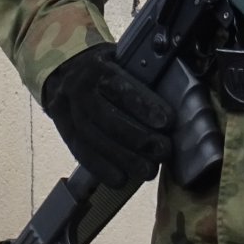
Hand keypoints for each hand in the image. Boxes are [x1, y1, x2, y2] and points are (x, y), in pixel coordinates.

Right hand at [43, 42, 173, 187]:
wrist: (68, 74)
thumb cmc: (110, 72)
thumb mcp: (125, 63)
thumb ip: (146, 79)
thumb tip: (179, 99)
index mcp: (95, 67)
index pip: (117, 85)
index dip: (141, 104)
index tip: (166, 122)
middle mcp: (76, 87)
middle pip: (103, 115)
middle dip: (136, 137)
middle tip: (163, 151)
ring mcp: (65, 109)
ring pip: (90, 136)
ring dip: (121, 157)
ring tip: (148, 170)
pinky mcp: (63, 130)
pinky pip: (79, 151)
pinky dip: (100, 168)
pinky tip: (120, 180)